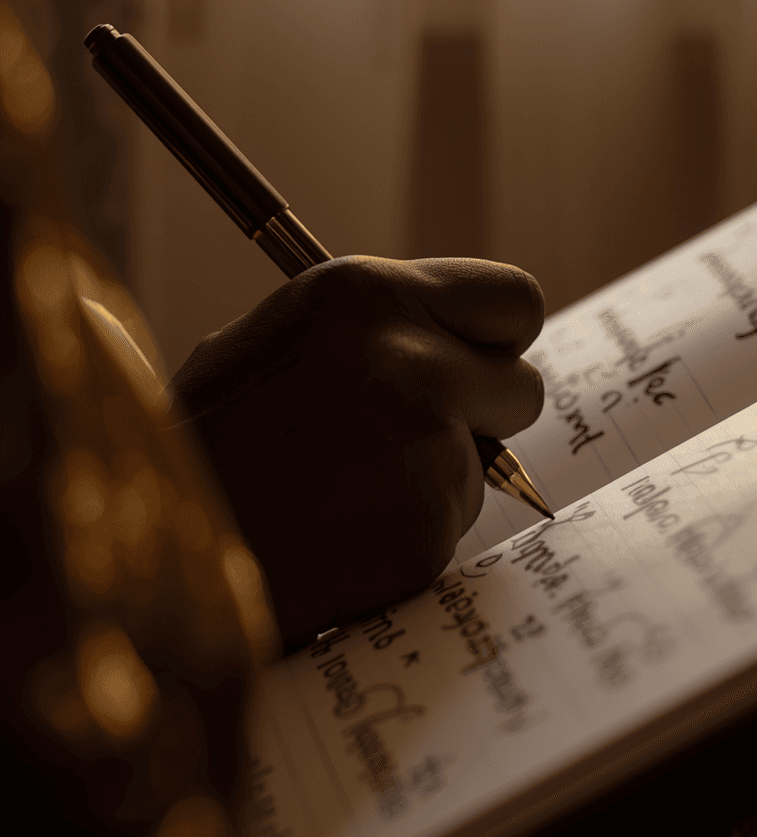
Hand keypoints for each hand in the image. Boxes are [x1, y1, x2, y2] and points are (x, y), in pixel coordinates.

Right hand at [169, 256, 544, 644]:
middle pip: (522, 387)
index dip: (498, 338)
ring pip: (486, 465)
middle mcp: (407, 358)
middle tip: (418, 439)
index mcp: (364, 293)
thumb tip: (456, 339)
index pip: (512, 298)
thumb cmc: (210, 441)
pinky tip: (343, 538)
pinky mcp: (426, 524)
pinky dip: (412, 536)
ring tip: (346, 494)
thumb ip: (377, 330)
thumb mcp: (280, 340)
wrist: (156, 542)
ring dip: (438, 481)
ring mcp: (424, 445)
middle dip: (484, 417)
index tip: (480, 362)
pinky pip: (452, 525)